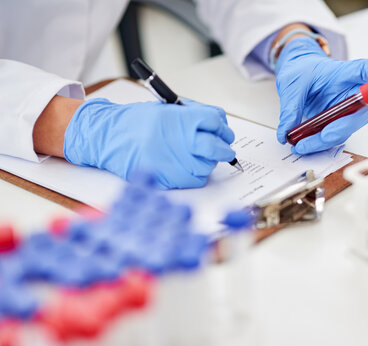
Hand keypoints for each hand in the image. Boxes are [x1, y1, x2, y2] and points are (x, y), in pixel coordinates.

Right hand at [64, 98, 234, 188]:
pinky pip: (193, 180)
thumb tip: (218, 126)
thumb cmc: (135, 122)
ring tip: (198, 156)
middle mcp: (178, 141)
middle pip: (216, 147)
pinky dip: (195, 174)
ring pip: (207, 166)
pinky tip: (187, 166)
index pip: (215, 121)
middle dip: (224, 148)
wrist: (107, 137)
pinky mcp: (166, 180)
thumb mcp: (166, 109)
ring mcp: (172, 162)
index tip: (224, 132)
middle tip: (225, 149)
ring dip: (208, 162)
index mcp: (179, 119)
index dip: (222, 127)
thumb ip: (193, 116)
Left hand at [275, 37, 367, 153]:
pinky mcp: (338, 123)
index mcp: (346, 72)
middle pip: (360, 111)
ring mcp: (347, 110)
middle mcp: (353, 92)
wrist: (297, 74)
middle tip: (326, 135)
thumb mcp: (292, 83)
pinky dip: (318, 143)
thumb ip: (291, 107)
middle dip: (343, 126)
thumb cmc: (301, 71)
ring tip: (302, 145)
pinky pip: (333, 136)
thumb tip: (286, 132)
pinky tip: (304, 145)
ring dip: (325, 140)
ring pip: (345, 129)